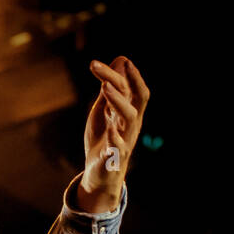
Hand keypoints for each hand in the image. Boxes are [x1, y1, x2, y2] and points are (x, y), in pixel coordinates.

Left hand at [79, 56, 149, 212]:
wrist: (99, 174)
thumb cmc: (102, 139)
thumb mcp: (104, 110)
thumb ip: (110, 89)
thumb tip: (119, 59)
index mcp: (129, 112)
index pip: (134, 88)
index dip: (128, 74)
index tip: (118, 59)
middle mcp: (131, 124)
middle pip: (134, 99)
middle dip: (122, 81)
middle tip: (100, 68)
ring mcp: (125, 140)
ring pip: (130, 118)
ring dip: (119, 101)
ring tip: (105, 87)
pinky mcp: (114, 158)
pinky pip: (119, 148)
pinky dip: (115, 138)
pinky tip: (110, 129)